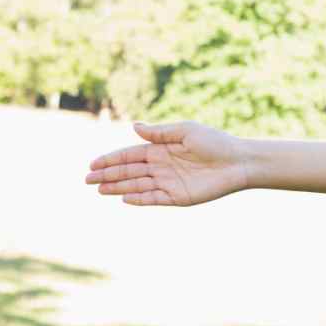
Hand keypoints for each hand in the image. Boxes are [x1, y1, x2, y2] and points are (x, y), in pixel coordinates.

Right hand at [84, 120, 250, 205]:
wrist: (238, 161)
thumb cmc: (215, 142)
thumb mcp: (185, 131)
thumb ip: (159, 132)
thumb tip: (134, 126)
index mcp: (161, 149)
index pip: (130, 155)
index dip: (111, 159)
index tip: (93, 164)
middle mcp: (162, 166)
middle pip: (129, 171)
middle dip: (108, 175)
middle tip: (87, 179)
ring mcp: (169, 182)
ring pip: (138, 186)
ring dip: (119, 188)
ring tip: (99, 189)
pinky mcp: (179, 196)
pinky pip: (154, 198)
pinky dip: (139, 199)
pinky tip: (124, 198)